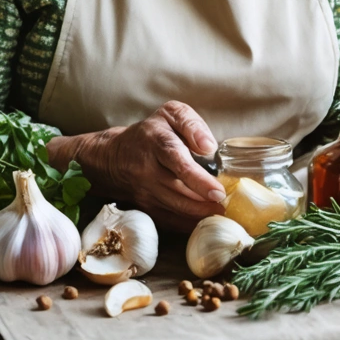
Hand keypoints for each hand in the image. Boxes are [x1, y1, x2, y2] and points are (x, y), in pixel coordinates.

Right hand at [49, 101, 225, 230]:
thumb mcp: (171, 114)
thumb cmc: (151, 132)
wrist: (113, 156)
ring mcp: (144, 192)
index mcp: (156, 142)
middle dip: (203, 202)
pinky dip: (186, 225)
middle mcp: (148, 170)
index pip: (178, 162)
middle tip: (226, 206)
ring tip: (221, 214)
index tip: (217, 191)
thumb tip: (208, 146)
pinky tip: (204, 223)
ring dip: (198, 215)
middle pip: (178, 191)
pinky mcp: (145, 207)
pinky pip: (167, 220)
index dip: (198, 179)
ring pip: (174, 208)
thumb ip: (192, 124)